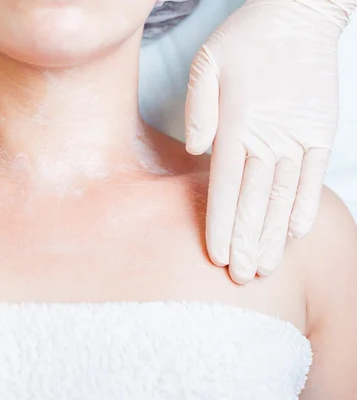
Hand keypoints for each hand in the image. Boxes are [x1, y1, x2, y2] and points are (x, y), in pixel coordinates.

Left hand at [185, 0, 354, 282]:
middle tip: (239, 279)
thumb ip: (199, 109)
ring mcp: (299, 137)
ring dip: (273, 236)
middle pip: (254, 202)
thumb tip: (196, 151)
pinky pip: (312, 179)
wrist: (298, 15)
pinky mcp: (320, 132)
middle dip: (245, 244)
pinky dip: (303, 208)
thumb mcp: (206, 63)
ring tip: (264, 268)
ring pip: (283, 198)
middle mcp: (270, 138)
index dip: (220, 225)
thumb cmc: (245, 40)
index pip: (224, 188)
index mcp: (237, 125)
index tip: (215, 257)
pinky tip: (293, 235)